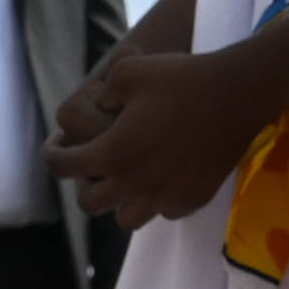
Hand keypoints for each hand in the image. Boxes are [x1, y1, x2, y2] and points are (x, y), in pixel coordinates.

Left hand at [46, 35, 273, 232]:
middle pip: (90, 204)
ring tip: (128, 179)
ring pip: (126, 219)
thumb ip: (103, 91)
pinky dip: (156, 200)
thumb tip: (98, 107)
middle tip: (92, 168)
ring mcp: (165, 196)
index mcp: (112, 152)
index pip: (62, 166)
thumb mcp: (129, 69)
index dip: (51, 155)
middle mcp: (134, 183)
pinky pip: (163, 212)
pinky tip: (162, 178)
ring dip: (120, 201)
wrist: (237, 94)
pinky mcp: (192, 199)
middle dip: (84, 186)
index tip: (55, 148)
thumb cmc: (180, 77)